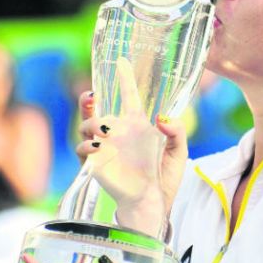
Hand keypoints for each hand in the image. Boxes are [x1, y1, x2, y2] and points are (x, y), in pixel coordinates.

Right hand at [76, 58, 188, 216]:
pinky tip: (98, 146)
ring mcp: (106, 148)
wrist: (153, 202)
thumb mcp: (179, 152)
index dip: (125, 78)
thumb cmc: (165, 177)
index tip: (121, 60)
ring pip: (86, 126)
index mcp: (138, 126)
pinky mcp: (97, 164)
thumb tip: (161, 117)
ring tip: (104, 130)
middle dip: (88, 101)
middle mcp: (119, 133)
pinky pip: (83, 149)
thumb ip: (176, 131)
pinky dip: (86, 145)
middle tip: (92, 97)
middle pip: (97, 110)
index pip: (129, 96)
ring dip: (90, 123)